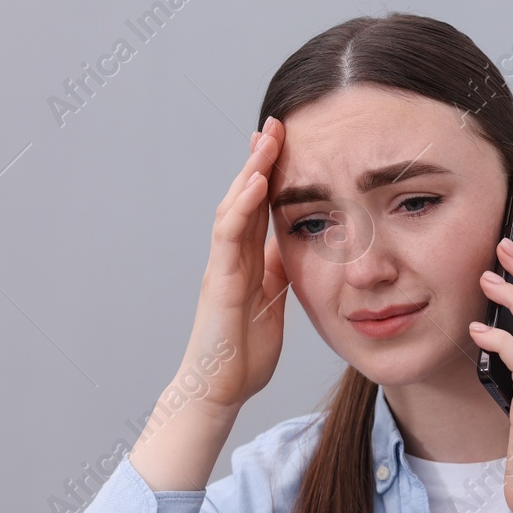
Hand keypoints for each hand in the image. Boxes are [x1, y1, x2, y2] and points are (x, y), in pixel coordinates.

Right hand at [179, 116, 289, 413]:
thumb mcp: (274, 304)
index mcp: (247, 263)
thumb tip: (294, 246)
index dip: (271, 175)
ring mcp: (222, 268)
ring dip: (250, 172)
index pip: (259, 208)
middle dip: (259, 160)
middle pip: (244, 198)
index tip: (286, 142)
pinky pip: (228, 238)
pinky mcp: (218, 282)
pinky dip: (241, 207)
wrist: (220, 390)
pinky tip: (255, 183)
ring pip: (233, 208)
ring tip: (266, 139)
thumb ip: (279, 274)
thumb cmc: (243, 353)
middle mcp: (231, 258)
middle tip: (275, 123)